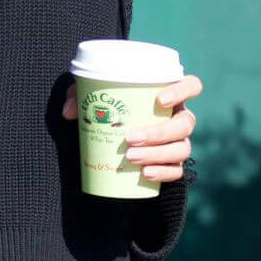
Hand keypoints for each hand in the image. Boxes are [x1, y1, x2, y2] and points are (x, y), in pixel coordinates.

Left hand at [61, 72, 201, 182]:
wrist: (112, 139)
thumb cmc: (108, 109)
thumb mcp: (92, 98)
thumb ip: (80, 97)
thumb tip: (69, 112)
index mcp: (169, 95)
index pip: (191, 85)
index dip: (182, 90)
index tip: (159, 100)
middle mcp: (179, 117)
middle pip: (185, 123)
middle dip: (159, 133)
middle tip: (130, 139)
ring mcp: (179, 141)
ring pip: (182, 148)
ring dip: (158, 154)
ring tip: (131, 158)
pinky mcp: (173, 163)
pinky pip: (177, 170)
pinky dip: (163, 173)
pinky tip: (145, 174)